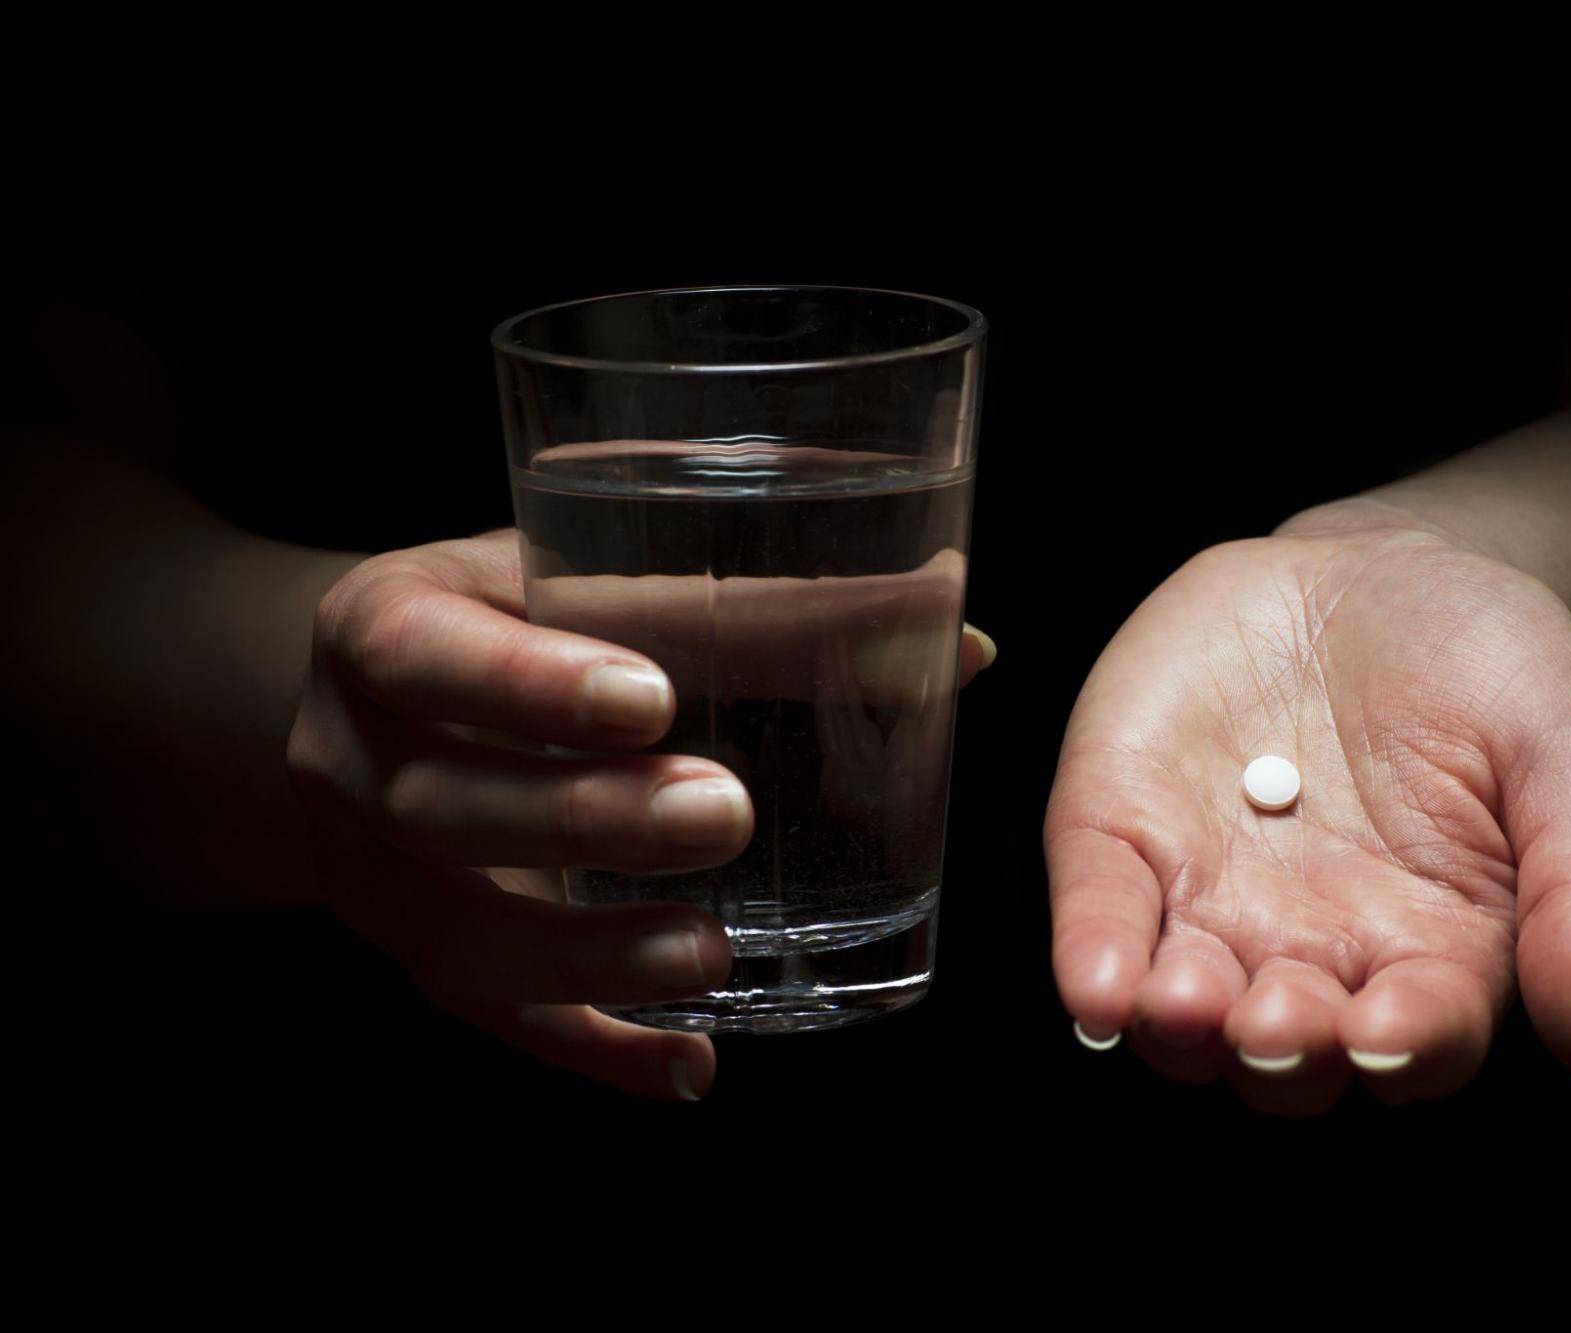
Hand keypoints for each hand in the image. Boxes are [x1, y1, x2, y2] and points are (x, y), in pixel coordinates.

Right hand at [287, 529, 990, 1100]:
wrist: (372, 704)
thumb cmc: (511, 618)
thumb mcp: (582, 574)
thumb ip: (737, 602)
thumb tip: (959, 642)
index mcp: (378, 628)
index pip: (432, 655)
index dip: (531, 684)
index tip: (655, 696)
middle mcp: (352, 759)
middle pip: (446, 807)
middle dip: (587, 818)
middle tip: (723, 814)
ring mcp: (372, 875)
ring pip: (461, 938)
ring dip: (592, 955)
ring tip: (714, 955)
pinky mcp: (420, 957)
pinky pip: (498, 1021)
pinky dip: (597, 1047)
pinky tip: (688, 1066)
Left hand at [1045, 504, 1570, 1113]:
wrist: (1380, 570)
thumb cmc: (1493, 672)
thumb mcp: (1568, 757)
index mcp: (1431, 956)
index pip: (1416, 1040)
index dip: (1398, 1048)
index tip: (1382, 1031)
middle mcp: (1314, 955)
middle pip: (1286, 1055)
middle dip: (1276, 1051)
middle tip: (1274, 1021)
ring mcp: (1211, 902)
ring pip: (1180, 1009)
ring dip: (1173, 1026)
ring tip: (1177, 1003)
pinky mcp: (1124, 837)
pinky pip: (1102, 910)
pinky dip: (1092, 951)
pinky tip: (1094, 981)